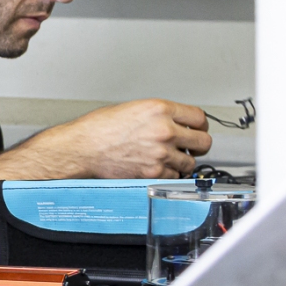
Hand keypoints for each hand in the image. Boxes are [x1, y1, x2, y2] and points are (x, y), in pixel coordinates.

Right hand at [34, 99, 212, 177]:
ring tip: (167, 158)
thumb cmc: (98, 129)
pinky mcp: (154, 172)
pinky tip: (156, 167)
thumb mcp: (132, 109)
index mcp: (159, 109)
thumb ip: (158, 115)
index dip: (199, 125)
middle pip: (203, 142)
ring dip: (182, 161)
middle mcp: (164, 130)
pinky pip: (174, 176)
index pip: (200, 118)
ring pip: (190, 162)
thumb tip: (175, 123)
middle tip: (190, 147)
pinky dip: (168, 174)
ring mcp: (161, 153)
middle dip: (197, 145)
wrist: (82, 148)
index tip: (196, 129)